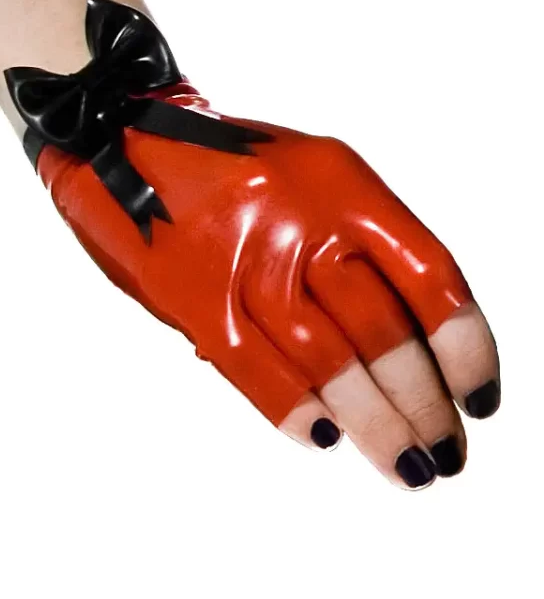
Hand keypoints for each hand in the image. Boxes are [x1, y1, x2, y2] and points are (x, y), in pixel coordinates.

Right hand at [11, 0, 499, 488]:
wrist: (121, 133)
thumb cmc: (224, 161)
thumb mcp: (305, 175)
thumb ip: (348, 244)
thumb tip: (396, 338)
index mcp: (340, 181)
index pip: (430, 276)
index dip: (466, 347)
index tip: (478, 395)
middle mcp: (301, 220)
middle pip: (384, 332)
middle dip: (424, 404)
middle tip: (445, 452)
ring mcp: (245, 261)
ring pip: (331, 362)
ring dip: (376, 425)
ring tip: (407, 466)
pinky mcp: (192, 298)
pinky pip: (257, 370)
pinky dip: (294, 409)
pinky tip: (325, 438)